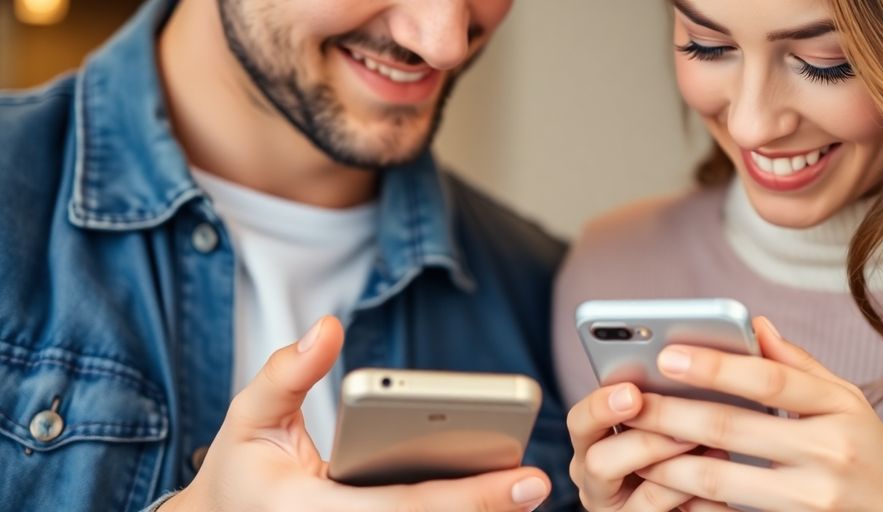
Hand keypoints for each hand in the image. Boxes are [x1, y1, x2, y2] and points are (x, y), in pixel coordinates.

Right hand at [160, 316, 551, 511]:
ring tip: (525, 488)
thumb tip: (327, 327)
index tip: (521, 476)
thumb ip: (286, 374)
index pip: (406, 506)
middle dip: (488, 505)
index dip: (468, 494)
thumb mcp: (249, 417)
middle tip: (538, 482)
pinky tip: (492, 496)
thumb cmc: (243, 469)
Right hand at [566, 383, 732, 510]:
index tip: (632, 393)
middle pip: (599, 459)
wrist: (688, 498)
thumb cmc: (676, 449)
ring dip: (676, 466)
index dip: (601, 406)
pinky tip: (721, 473)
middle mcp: (594, 476)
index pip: (580, 420)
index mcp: (593, 441)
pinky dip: (693, 492)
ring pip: (641, 490)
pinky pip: (663, 510)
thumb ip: (658, 397)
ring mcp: (616, 507)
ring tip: (709, 446)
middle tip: (683, 429)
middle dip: (645, 441)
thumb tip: (687, 358)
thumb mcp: (659, 419)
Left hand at [623, 317, 882, 511]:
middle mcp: (830, 450)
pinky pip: (731, 507)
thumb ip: (797, 364)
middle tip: (628, 402)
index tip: (667, 355)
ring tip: (633, 443)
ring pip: (722, 475)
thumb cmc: (867, 449)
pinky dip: (692, 494)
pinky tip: (661, 481)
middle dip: (671, 413)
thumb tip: (754, 322)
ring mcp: (814, 495)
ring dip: (669, 460)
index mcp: (839, 406)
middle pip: (734, 427)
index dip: (715, 366)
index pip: (769, 379)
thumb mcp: (846, 401)